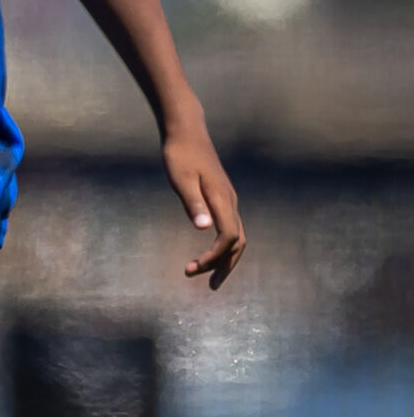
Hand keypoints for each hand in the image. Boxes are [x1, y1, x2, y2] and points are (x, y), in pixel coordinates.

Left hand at [163, 125, 244, 287]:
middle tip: (207, 285)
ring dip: (225, 258)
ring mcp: (228, 200)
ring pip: (236, 235)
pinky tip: (211, 252)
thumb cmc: (179, 154)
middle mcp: (230, 202)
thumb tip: (203, 228)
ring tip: (209, 276)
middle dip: (224, 265)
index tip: (193, 268)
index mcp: (221, 199)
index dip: (215, 256)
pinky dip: (223, 245)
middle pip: (237, 241)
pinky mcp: (222, 197)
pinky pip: (230, 227)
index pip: (228, 236)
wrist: (186, 132)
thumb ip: (192, 203)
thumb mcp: (180, 179)